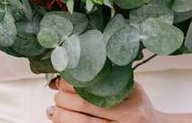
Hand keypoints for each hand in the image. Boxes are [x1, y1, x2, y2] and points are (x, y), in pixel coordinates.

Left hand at [49, 79, 165, 122]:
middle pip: (83, 106)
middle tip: (58, 94)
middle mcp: (125, 120)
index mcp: (130, 101)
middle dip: (63, 99)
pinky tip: (57, 119)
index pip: (94, 88)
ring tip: (54, 109)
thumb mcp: (131, 88)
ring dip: (60, 115)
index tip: (62, 80)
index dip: (71, 83)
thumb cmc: (138, 106)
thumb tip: (70, 72)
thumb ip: (109, 79)